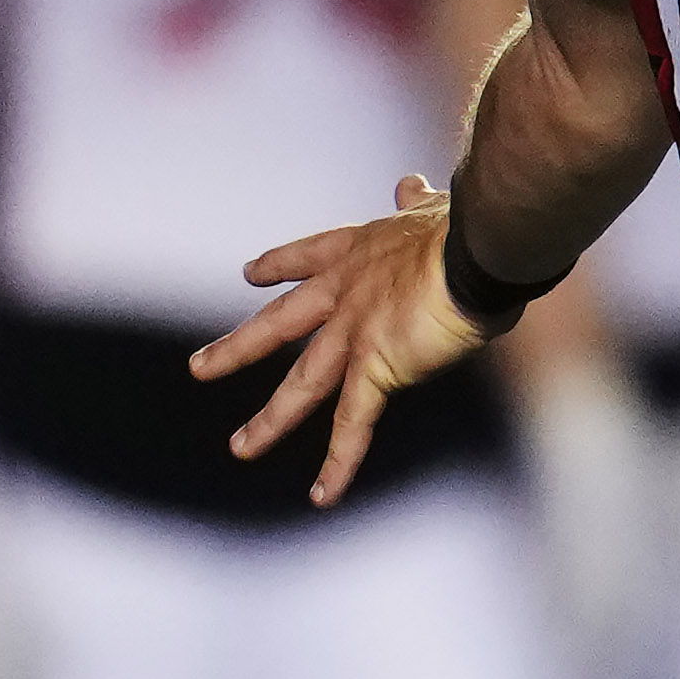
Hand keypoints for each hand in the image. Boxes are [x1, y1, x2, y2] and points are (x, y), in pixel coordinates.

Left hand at [193, 177, 486, 508]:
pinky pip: (353, 425)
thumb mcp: (435, 211)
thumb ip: (418, 203)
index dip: (277, 266)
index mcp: (361, 251)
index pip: (306, 258)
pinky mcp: (376, 367)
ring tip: (240, 448)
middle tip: (199, 367)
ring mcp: (354, 332)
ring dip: (270, 420)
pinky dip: (338, 464)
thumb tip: (409, 181)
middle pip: (279, 325)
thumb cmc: (471, 225)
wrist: (480, 247)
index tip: (250, 274)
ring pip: (302, 384)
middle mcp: (345, 291)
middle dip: (238, 348)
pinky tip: (321, 497)